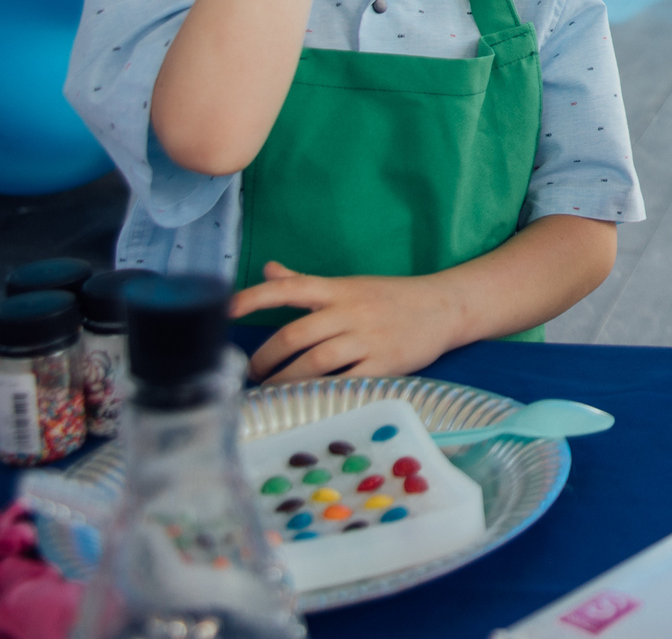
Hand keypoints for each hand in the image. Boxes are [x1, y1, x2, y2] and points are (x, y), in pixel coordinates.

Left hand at [233, 261, 461, 383]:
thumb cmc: (392, 297)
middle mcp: (351, 311)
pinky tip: (307, 402)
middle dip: (266, 358)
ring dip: (287, 380)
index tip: (227, 310)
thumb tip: (268, 269)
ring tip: (271, 392)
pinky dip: (322, 393)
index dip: (256, 297)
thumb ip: (307, 282)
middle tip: (251, 374)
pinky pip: (346, 381)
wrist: (445, 307)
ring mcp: (368, 338)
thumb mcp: (350, 284)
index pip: (291, 288)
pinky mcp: (385, 364)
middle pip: (296, 333)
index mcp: (339, 289)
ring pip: (316, 361)